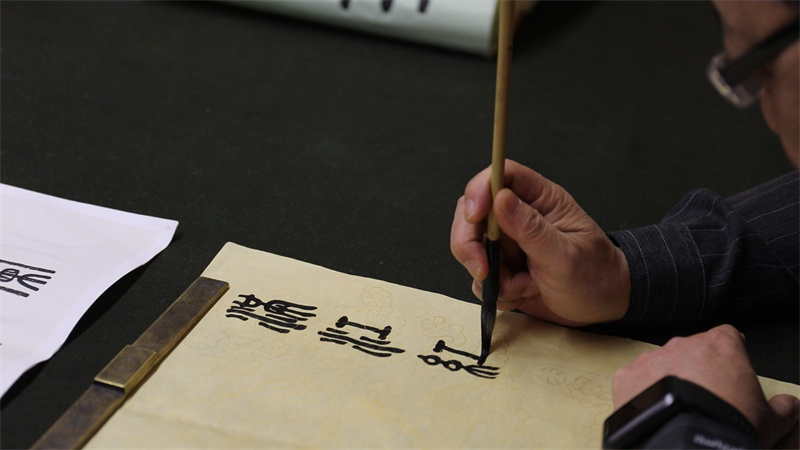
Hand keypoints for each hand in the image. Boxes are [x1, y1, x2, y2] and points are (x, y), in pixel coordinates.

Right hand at [450, 159, 629, 325]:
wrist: (603, 307)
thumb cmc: (596, 276)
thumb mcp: (565, 255)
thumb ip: (531, 229)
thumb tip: (500, 198)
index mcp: (541, 200)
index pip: (501, 176)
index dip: (480, 190)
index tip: (474, 216)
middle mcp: (520, 217)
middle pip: (473, 213)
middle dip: (469, 242)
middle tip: (483, 269)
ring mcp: (509, 244)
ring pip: (471, 247)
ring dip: (489, 274)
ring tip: (523, 286)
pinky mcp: (503, 268)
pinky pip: (481, 276)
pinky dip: (497, 291)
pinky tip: (523, 293)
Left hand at [612, 325, 799, 447]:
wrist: (685, 445)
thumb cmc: (729, 427)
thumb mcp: (770, 421)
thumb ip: (783, 408)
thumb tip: (790, 405)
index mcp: (721, 345)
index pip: (728, 336)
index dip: (731, 350)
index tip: (731, 365)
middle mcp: (683, 344)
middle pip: (692, 350)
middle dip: (697, 369)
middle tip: (704, 397)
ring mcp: (651, 358)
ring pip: (661, 364)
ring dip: (667, 379)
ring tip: (677, 408)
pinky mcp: (625, 377)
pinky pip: (635, 380)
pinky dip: (642, 392)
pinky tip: (653, 412)